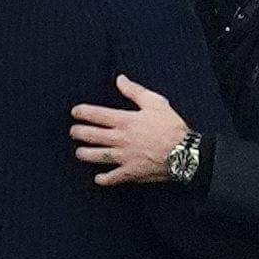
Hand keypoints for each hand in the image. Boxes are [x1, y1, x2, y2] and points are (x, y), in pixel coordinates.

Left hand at [72, 75, 188, 184]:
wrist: (185, 153)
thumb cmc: (171, 126)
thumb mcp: (155, 103)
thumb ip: (135, 91)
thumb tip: (119, 79)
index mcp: (126, 121)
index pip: (97, 115)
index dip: (83, 112)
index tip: (75, 112)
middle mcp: (121, 139)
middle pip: (92, 136)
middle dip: (78, 133)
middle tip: (73, 132)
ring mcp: (125, 157)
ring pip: (97, 156)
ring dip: (85, 154)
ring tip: (79, 152)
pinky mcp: (131, 172)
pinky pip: (113, 178)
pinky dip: (104, 179)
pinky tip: (97, 178)